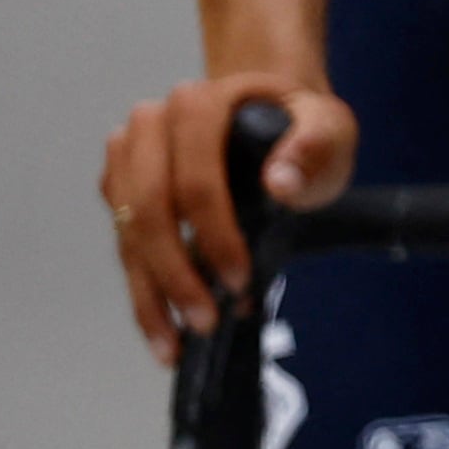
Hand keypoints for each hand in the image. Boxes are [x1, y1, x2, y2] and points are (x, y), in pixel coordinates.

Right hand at [101, 73, 353, 357]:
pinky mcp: (120, 187)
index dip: (213, 234)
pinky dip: (141, 288)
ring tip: (173, 344)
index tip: (239, 278)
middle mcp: (151, 125)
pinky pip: (123, 242)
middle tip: (205, 321)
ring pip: (127, 233)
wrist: (269, 114)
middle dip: (175, 274)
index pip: (194, 178)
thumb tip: (280, 184)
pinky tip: (161, 324)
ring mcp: (128, 156)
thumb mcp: (329, 126)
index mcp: (198, 105)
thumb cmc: (299, 123)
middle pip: (148, 209)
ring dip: (148, 293)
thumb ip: (314, 146)